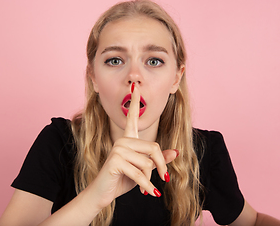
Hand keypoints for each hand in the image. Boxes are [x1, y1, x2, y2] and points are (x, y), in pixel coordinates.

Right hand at [90, 83, 177, 208]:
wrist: (102, 193)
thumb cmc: (122, 179)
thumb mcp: (144, 169)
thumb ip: (158, 159)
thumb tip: (176, 152)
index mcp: (128, 139)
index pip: (132, 117)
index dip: (134, 102)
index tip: (135, 87)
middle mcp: (123, 141)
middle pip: (154, 147)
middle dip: (161, 166)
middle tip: (163, 178)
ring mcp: (118, 150)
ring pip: (148, 162)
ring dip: (150, 179)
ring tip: (144, 186)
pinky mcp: (115, 161)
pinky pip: (140, 173)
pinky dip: (147, 186)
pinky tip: (149, 192)